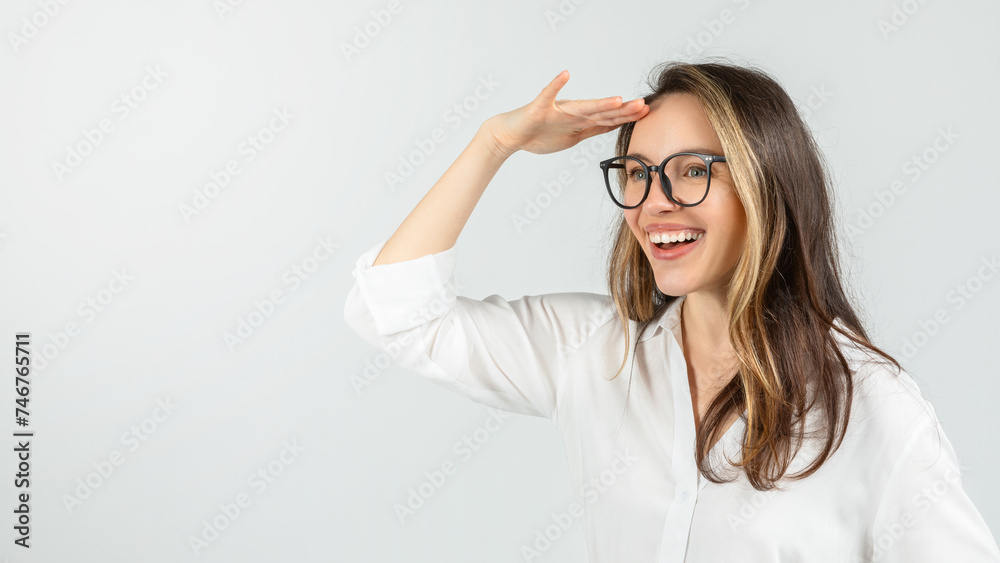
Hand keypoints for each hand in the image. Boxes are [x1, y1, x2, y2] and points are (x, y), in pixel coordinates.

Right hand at [483, 70, 648, 157]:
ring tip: (616, 99)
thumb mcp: (572, 136)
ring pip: (581, 107)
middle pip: (600, 112)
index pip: (607, 118)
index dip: (626, 116)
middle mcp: (572, 113)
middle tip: (642, 105)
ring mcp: (556, 109)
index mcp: (579, 120)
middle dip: (622, 110)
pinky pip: (547, 95)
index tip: (646, 112)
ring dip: (599, 103)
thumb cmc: (539, 134)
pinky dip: (555, 85)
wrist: (512, 134)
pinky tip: (564, 75)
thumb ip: (592, 129)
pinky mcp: (540, 108)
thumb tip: (614, 125)